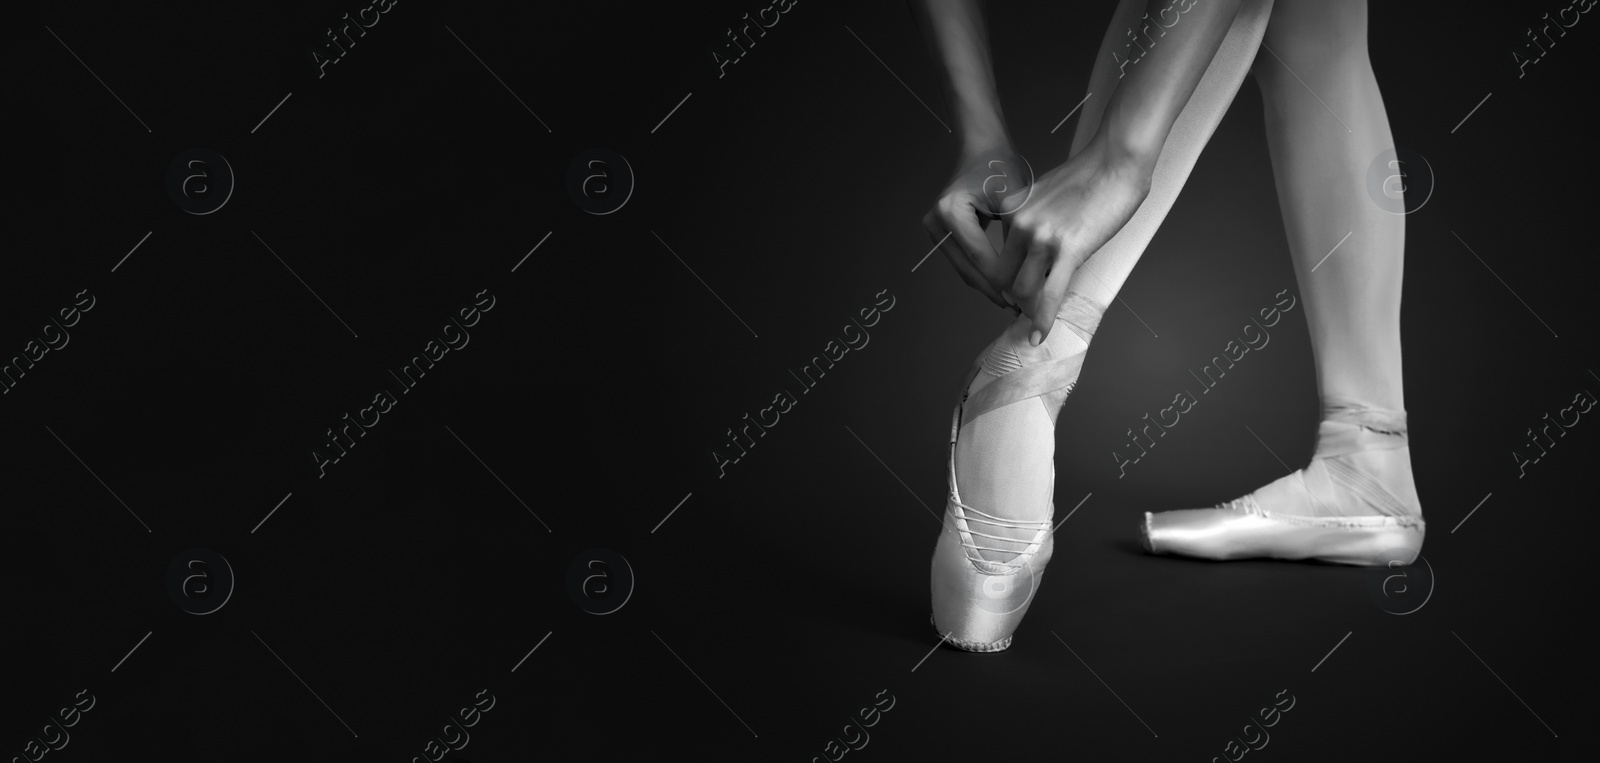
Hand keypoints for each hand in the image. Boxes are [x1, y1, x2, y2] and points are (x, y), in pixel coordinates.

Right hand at [922, 146, 1033, 310]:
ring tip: (1013, 301)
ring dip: (988, 286)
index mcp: (951, 212)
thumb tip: (1035, 276)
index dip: (1004, 282)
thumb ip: (1019, 239)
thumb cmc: (1000, 168)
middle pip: (968, 269)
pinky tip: (1002, 286)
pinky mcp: (939, 234)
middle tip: (1020, 308)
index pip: (981, 258)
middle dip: (995, 290)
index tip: (1026, 298)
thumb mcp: (1015, 203)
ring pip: (964, 269)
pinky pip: (963, 261)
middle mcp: (936, 222)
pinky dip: (982, 274)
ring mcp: (933, 229)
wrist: (982, 150)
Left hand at [1003, 136, 1151, 344]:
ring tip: (1034, 318)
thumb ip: (1030, 220)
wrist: (1116, 161)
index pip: (995, 254)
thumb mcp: (1044, 195)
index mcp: (1012, 209)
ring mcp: (1043, 238)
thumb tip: (1029, 249)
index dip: (1001, 276)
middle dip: (1010, 296)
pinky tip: (1039, 336)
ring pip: (1022, 290)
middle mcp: (1022, 224)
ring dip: (1028, 308)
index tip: (1008, 289)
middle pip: (1002, 277)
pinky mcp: (1069, 250)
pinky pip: (1050, 295)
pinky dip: (1042, 321)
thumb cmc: (1088, 176)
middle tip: (1020, 309)